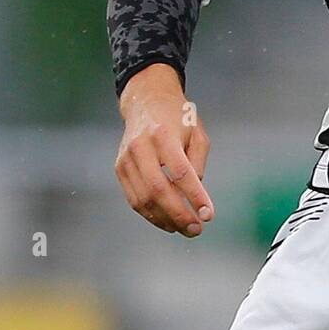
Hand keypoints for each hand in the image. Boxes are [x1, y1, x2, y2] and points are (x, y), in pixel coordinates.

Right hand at [115, 64, 214, 235]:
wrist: (146, 100)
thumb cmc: (178, 118)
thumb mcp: (197, 132)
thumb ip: (197, 163)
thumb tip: (193, 196)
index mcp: (163, 134)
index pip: (180, 172)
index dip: (195, 196)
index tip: (209, 215)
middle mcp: (141, 147)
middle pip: (158, 190)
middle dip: (179, 214)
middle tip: (196, 229)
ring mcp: (126, 159)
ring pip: (144, 199)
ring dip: (165, 219)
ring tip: (185, 229)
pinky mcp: (119, 168)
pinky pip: (134, 199)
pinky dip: (151, 215)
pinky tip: (168, 221)